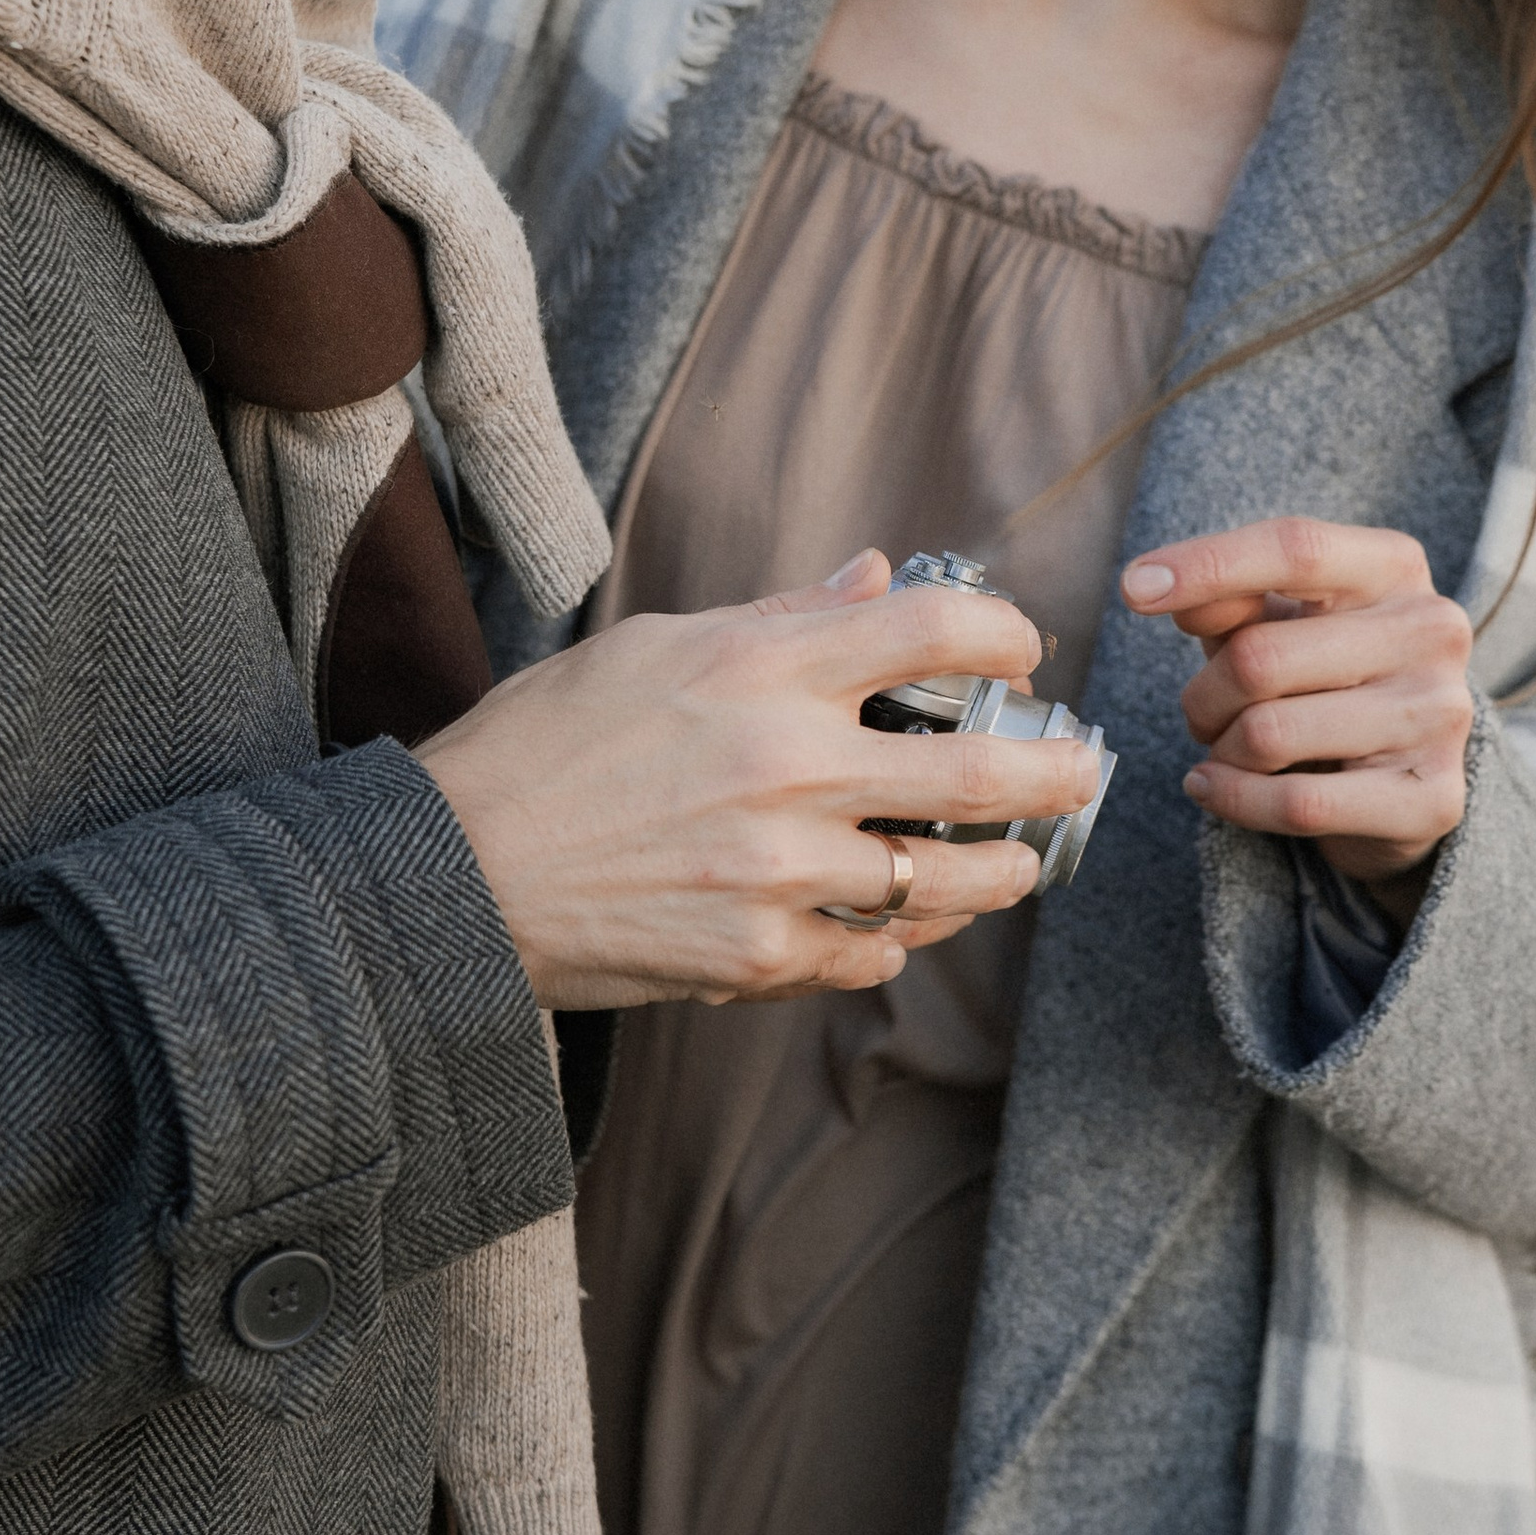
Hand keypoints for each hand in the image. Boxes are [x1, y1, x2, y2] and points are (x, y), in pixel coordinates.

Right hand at [420, 547, 1102, 1009]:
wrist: (454, 872)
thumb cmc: (541, 745)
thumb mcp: (652, 646)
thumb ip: (778, 618)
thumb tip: (873, 577)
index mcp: (761, 670)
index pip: (933, 628)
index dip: (1004, 632)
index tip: (1022, 648)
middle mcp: (787, 767)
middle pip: (979, 771)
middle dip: (1054, 772)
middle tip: (1081, 770)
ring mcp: (778, 872)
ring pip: (942, 882)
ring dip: (999, 875)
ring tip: (1015, 868)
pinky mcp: (756, 957)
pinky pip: (867, 954)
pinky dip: (892, 941)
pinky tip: (896, 929)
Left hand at [1120, 517, 1473, 886]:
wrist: (1395, 776)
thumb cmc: (1320, 676)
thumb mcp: (1272, 621)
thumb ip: (1225, 598)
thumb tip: (1158, 588)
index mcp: (1394, 566)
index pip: (1296, 548)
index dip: (1207, 566)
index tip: (1133, 589)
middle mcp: (1432, 631)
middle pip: (1261, 656)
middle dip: (1202, 695)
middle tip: (1201, 712)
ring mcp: (1440, 715)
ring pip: (1269, 734)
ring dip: (1220, 749)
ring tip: (1229, 749)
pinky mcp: (1433, 797)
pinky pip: (1299, 805)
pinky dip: (1234, 799)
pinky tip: (1215, 788)